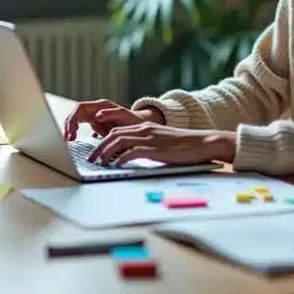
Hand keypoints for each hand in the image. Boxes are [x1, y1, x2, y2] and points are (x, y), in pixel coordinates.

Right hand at [63, 99, 164, 140]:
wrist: (139, 124)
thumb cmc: (132, 119)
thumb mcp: (124, 115)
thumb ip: (111, 114)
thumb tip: (97, 116)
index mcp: (101, 105)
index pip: (80, 108)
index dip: (73, 119)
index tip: (72, 132)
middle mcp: (96, 109)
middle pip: (76, 114)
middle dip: (70, 125)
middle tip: (69, 139)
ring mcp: (95, 116)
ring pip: (78, 121)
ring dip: (74, 130)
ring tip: (73, 140)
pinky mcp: (96, 124)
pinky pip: (84, 127)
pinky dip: (80, 133)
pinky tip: (78, 140)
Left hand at [88, 123, 236, 165]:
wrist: (202, 142)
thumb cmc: (185, 146)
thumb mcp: (162, 143)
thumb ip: (147, 146)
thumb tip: (133, 157)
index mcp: (145, 127)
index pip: (118, 131)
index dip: (104, 140)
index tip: (97, 151)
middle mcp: (144, 130)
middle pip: (113, 135)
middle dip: (99, 147)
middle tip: (91, 158)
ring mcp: (149, 138)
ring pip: (118, 141)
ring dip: (105, 153)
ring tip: (99, 163)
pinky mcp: (154, 149)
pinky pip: (131, 152)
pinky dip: (121, 159)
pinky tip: (116, 166)